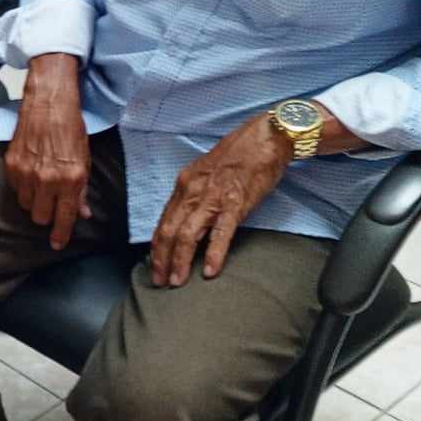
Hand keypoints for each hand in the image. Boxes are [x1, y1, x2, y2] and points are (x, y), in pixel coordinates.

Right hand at [4, 54, 90, 248]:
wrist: (49, 103)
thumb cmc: (70, 128)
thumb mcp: (85, 160)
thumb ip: (81, 190)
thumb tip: (82, 213)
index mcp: (70, 179)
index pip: (64, 217)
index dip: (60, 235)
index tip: (57, 243)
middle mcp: (47, 179)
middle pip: (40, 217)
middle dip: (46, 215)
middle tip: (52, 203)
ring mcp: (27, 172)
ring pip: (26, 206)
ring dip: (34, 201)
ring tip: (41, 185)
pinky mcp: (12, 164)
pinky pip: (15, 190)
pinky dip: (22, 187)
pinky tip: (30, 173)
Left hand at [148, 115, 292, 286]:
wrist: (265, 138)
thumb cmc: (239, 156)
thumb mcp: (207, 174)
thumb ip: (196, 197)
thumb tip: (186, 221)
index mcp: (185, 185)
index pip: (164, 221)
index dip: (157, 247)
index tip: (155, 266)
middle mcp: (193, 190)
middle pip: (169, 231)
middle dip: (161, 260)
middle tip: (160, 282)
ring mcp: (213, 196)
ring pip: (188, 234)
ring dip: (180, 261)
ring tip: (178, 282)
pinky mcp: (236, 202)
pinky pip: (221, 232)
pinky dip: (214, 253)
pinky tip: (210, 271)